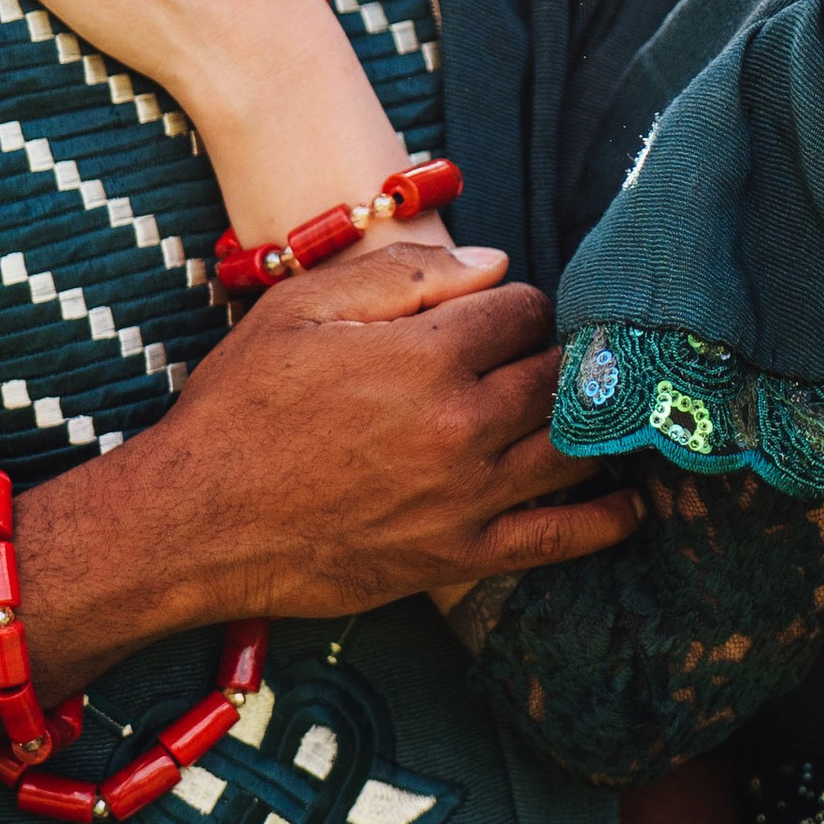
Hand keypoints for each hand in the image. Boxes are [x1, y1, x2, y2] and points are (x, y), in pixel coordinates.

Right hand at [129, 240, 642, 621]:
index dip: (520, 305)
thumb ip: (405, 275)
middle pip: (559, 375)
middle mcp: (462, 426)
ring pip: (574, 448)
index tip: (505, 315)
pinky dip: (606, 521)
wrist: (194, 521)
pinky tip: (629, 503)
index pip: (524, 311)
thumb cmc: (239, 407)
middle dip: (562, 356)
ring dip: (595, 423)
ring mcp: (468, 498)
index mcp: (428, 354)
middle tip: (554, 355)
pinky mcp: (460, 557)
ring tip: (602, 410)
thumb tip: (496, 266)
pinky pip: (559, 538)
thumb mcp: (301, 308)